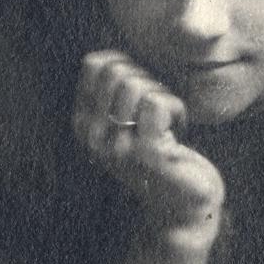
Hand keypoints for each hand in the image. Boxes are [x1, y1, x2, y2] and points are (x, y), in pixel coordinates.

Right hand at [72, 52, 224, 254]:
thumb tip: (108, 56)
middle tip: (158, 110)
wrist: (179, 208)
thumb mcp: (126, 123)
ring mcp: (117, 145)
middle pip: (116, 70)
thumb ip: (113, 92)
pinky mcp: (146, 152)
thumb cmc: (160, 156)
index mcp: (82, 122)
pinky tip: (180, 130)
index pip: (95, 63)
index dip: (128, 65)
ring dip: (164, 96)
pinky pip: (158, 102)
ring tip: (169, 123)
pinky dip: (177, 109)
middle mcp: (92, 134)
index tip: (141, 94)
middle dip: (147, 80)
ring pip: (137, 85)